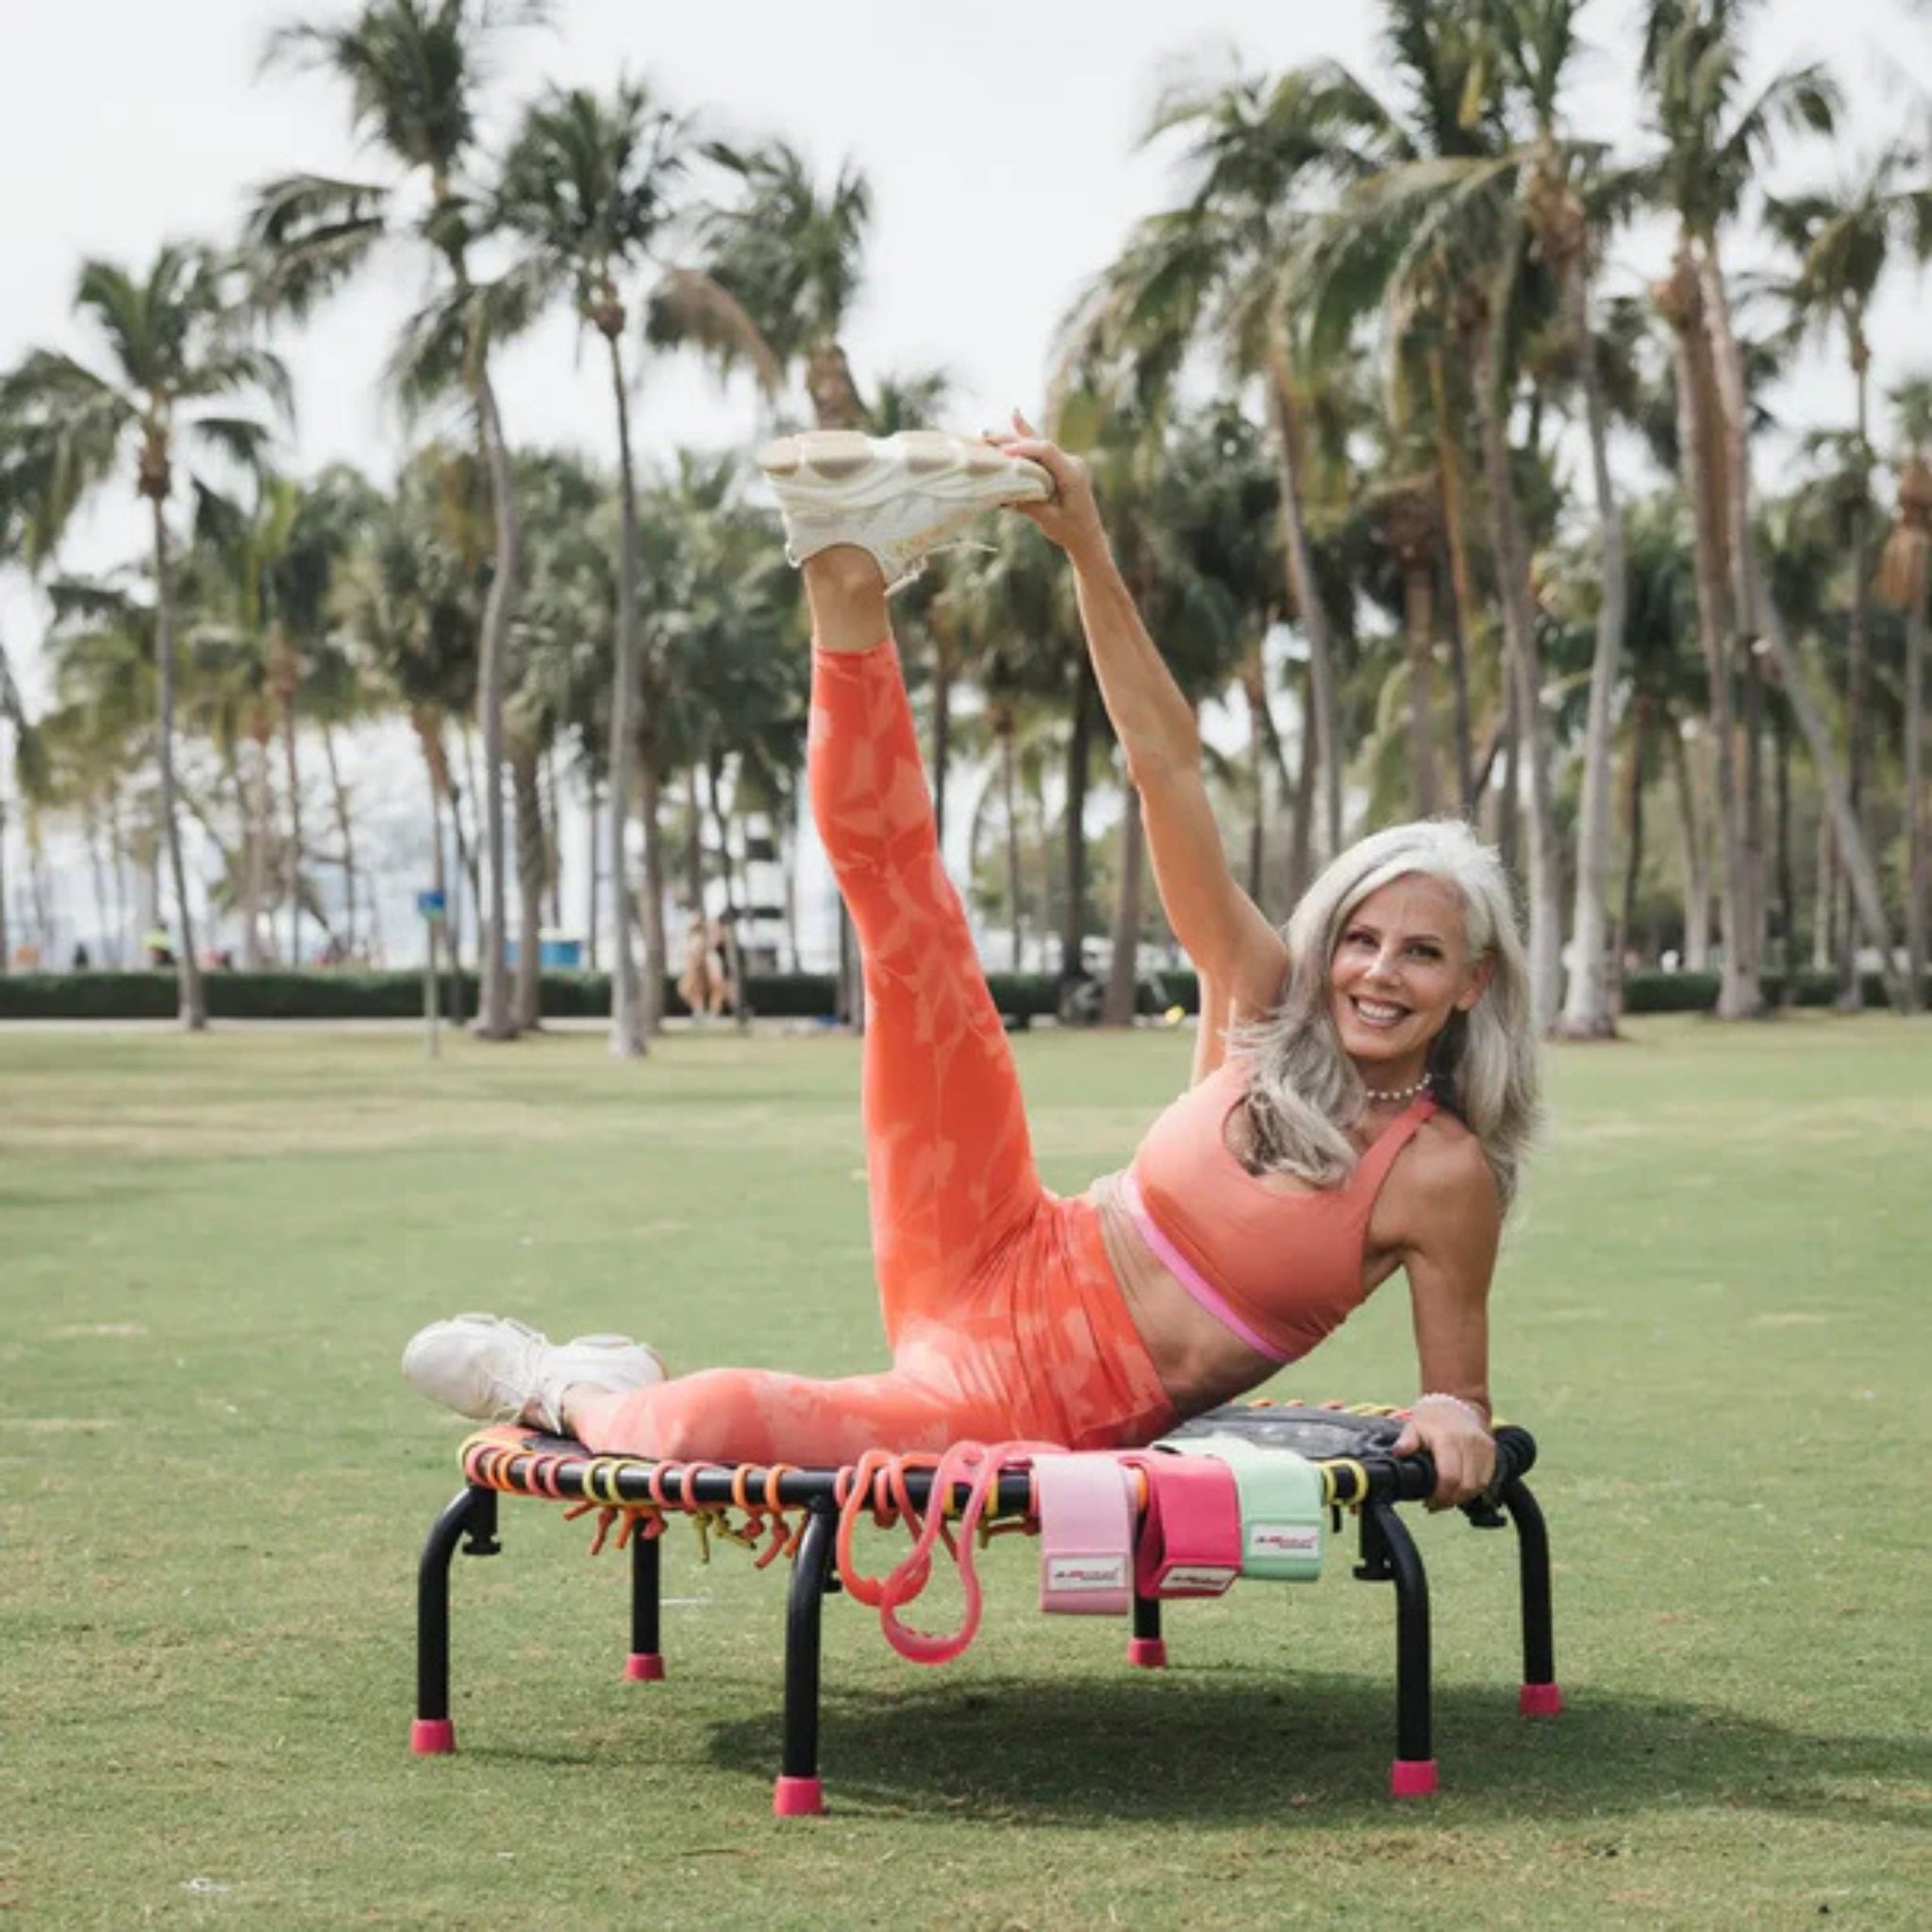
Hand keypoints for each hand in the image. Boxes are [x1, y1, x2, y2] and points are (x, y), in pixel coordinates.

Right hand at [988, 410, 1108, 561]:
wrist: (1088, 536)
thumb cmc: (1070, 531)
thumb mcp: (1048, 520)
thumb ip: (1029, 504)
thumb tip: (1003, 493)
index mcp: (1073, 475)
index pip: (1047, 452)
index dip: (1024, 448)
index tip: (1003, 452)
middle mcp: (1072, 463)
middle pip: (1040, 444)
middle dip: (1012, 439)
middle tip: (986, 435)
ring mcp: (1067, 462)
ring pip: (1038, 446)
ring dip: (1014, 439)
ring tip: (989, 432)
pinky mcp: (1060, 466)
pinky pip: (1040, 453)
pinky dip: (1024, 443)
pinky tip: (1015, 418)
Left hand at [1393, 1397, 1495, 1510]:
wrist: (1453, 1405)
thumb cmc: (1430, 1421)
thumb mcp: (1412, 1427)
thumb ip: (1406, 1441)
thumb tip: (1398, 1452)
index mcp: (1447, 1439)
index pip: (1449, 1477)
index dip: (1440, 1496)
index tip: (1429, 1502)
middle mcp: (1468, 1442)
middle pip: (1466, 1486)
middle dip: (1450, 1500)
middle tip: (1436, 1503)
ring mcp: (1482, 1446)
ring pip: (1478, 1486)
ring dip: (1462, 1497)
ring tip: (1446, 1496)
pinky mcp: (1491, 1450)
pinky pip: (1486, 1479)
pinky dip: (1473, 1489)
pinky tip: (1459, 1489)